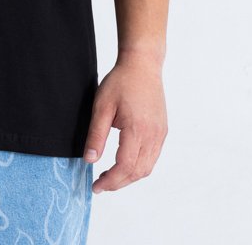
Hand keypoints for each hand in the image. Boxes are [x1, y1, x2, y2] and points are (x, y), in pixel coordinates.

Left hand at [81, 56, 167, 193]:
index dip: (110, 181)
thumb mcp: (101, 106)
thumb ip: (96, 135)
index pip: (125, 167)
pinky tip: (125, 162)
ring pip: (147, 167)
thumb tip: (89, 160)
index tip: (95, 186)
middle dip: (119, 183)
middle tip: (100, 184)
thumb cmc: (121, 81)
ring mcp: (160, 134)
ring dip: (129, 176)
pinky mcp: (162, 130)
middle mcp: (153, 135)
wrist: (142, 64)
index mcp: (137, 129)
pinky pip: (153, 157)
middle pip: (138, 172)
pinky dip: (139, 166)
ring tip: (111, 176)